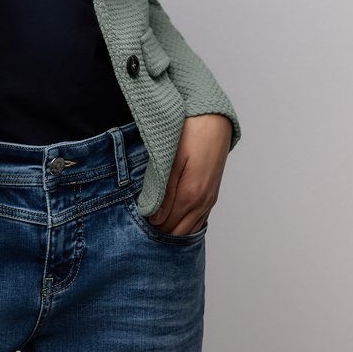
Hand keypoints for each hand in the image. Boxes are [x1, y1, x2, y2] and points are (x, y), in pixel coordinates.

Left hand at [147, 114, 231, 234]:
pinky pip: (199, 220)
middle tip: (145, 217)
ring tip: (157, 215)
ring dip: (173, 227)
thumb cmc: (189, 134)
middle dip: (161, 230)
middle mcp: (202, 202)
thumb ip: (162, 192)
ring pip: (190, 229)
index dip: (150, 225)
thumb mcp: (170, 160)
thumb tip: (154, 219)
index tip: (138, 216)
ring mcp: (210, 200)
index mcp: (189, 195)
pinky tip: (174, 214)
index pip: (166, 227)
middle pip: (178, 232)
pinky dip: (185, 222)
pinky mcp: (212, 194)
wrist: (214, 119)